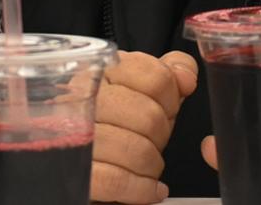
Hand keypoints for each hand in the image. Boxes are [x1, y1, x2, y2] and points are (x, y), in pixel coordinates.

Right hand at [92, 50, 198, 203]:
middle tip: (152, 141)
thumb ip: (165, 75)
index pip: (155, 76)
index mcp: (101, 72)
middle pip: (149, 116)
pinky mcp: (77, 171)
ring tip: (147, 166)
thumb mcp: (141, 93)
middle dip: (160, 135)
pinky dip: (142, 188)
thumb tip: (185, 76)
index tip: (166, 109)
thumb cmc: (113, 124)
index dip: (170, 98)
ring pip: (136, 149)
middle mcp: (83, 98)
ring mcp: (75, 134)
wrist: (81, 161)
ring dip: (152, 165)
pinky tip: (148, 188)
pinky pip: (117, 180)